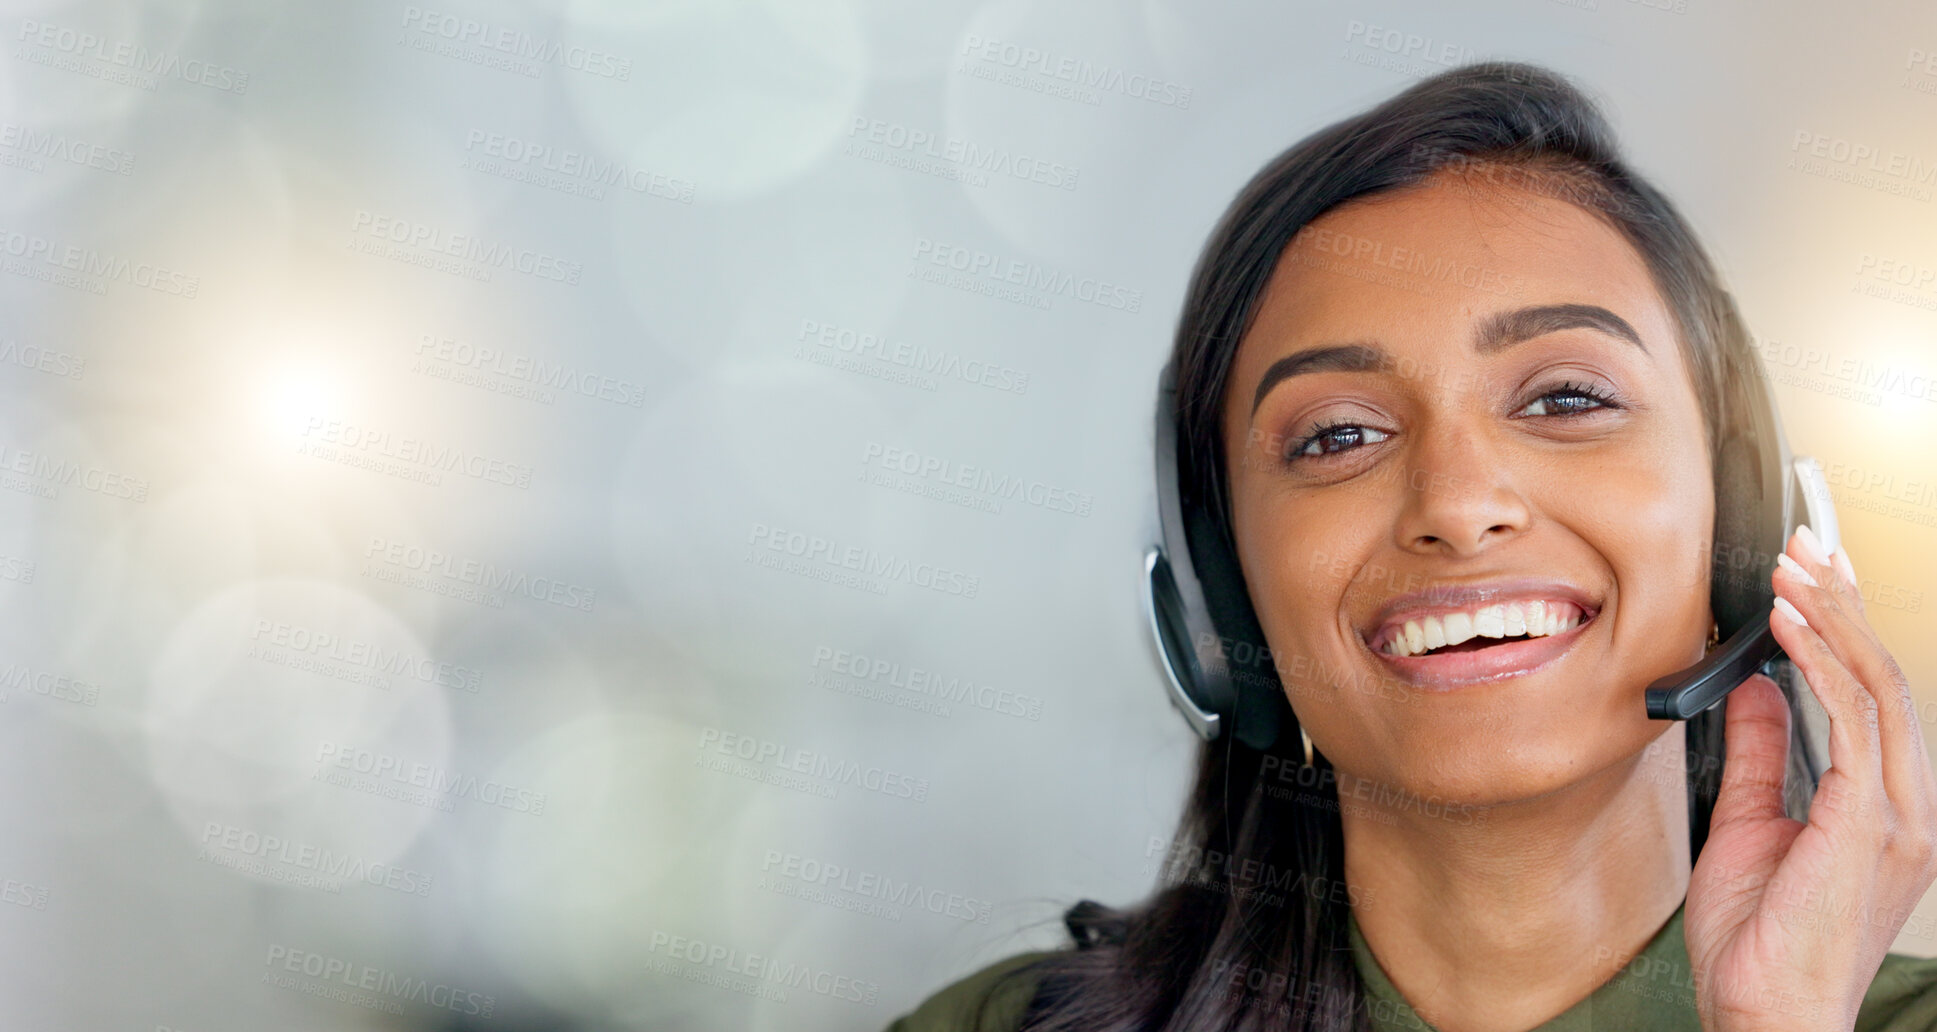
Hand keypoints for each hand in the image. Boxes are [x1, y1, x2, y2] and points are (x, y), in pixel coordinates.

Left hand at [1684, 528, 1936, 1031]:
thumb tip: (1754, 690)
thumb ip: (1761, 756)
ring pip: (1879, 687)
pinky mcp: (1871, 825)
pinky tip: (1787, 623)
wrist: (1766, 1016)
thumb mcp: (1750, 825)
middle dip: (1846, 602)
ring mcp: (1897, 817)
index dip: (1849, 625)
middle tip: (1806, 544)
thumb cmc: (1758, 943)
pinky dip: (1820, 662)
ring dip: (1834, 618)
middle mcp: (1904, 808)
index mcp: (1883, 808)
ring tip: (1795, 566)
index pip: (1875, 694)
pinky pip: (1851, 721)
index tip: (1814, 573)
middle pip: (1886, 677)